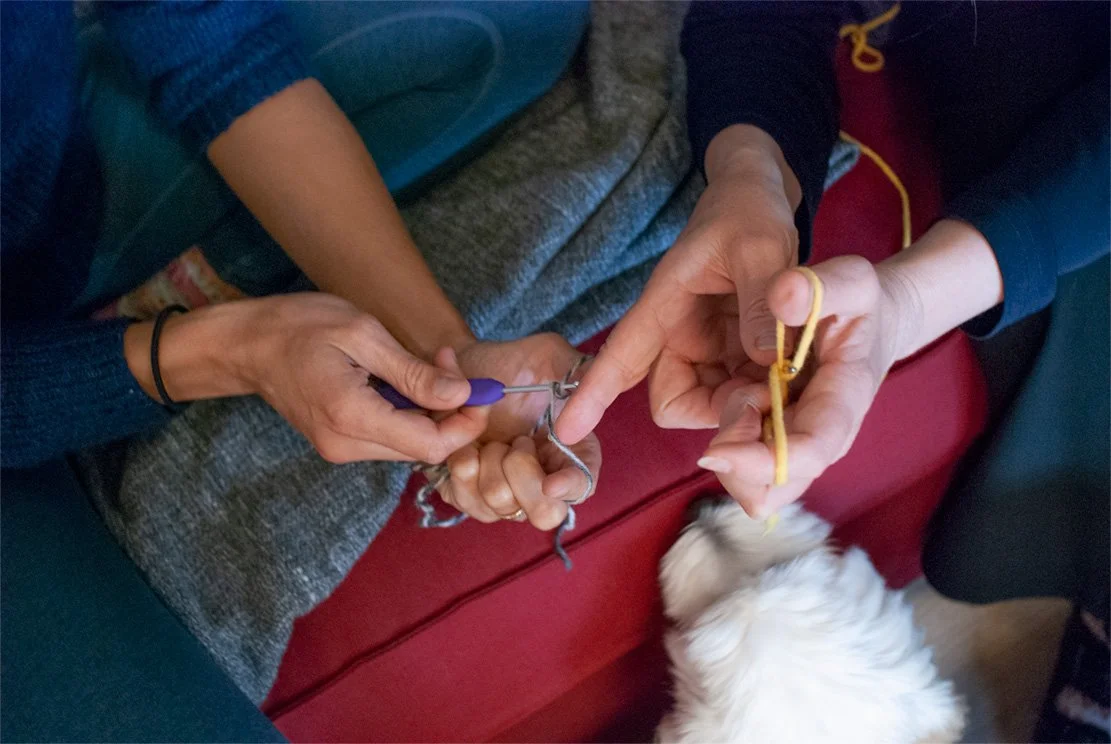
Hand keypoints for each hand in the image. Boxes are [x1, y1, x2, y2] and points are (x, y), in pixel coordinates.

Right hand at [130, 293, 488, 463]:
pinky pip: (390, 437)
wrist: (245, 345)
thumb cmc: (299, 327)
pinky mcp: (339, 443)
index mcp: (353, 418)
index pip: (431, 446)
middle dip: (451, 412)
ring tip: (426, 365)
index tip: (478, 388)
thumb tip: (461, 395)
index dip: (466, 423)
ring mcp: (340, 449)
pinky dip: (409, 413)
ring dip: (430, 411)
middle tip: (447, 363)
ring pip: (409, 445)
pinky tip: (402, 381)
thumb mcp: (363, 334)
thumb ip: (413, 372)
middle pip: (424, 449)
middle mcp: (346, 445)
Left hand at [435, 334, 601, 529]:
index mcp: (571, 450)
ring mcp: (506, 492)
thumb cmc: (510, 363)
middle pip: (546, 514)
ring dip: (488, 466)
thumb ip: (578, 372)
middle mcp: (542, 479)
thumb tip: (595, 386)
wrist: (460, 371)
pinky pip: (467, 504)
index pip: (584, 484)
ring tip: (485, 437)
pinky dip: (461, 473)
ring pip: (501, 508)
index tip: (550, 483)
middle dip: (523, 477)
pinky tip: (463, 448)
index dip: (570, 487)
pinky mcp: (469, 495)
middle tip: (513, 441)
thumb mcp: (549, 356)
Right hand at [557, 124, 802, 443]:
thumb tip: (767, 362)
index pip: (621, 355)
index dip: (594, 394)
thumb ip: (761, 302)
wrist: (759, 201)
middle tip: (770, 394)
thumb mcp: (760, 248)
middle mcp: (678, 337)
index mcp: (664, 305)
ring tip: (791, 377)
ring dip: (749, 405)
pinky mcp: (734, 356)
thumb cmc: (747, 214)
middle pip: (675, 401)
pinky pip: (743, 392)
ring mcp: (707, 350)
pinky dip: (768, 394)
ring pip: (714, 404)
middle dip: (718, 411)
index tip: (566, 430)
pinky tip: (795, 374)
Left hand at [699, 218, 1004, 517]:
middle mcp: (821, 439)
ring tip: (743, 385)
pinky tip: (737, 392)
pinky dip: (728, 437)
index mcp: (843, 403)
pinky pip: (744, 466)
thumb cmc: (860, 304)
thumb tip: (782, 297)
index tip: (714, 452)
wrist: (870, 325)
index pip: (809, 451)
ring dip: (732, 445)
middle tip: (736, 392)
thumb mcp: (850, 279)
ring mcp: (799, 446)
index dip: (761, 461)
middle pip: (773, 488)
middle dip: (737, 458)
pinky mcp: (779, 444)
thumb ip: (819, 286)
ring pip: (755, 487)